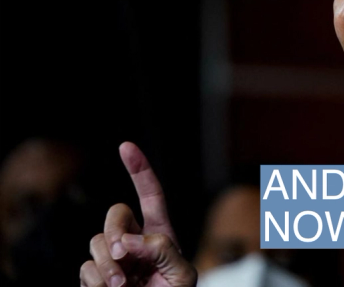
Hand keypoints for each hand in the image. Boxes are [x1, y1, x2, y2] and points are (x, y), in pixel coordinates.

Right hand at [80, 142, 196, 286]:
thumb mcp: (182, 274)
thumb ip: (163, 250)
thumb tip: (129, 240)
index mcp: (160, 233)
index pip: (150, 195)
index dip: (139, 169)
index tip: (126, 146)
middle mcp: (134, 241)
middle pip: (116, 214)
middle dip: (116, 230)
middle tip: (123, 256)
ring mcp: (113, 259)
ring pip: (96, 241)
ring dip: (106, 263)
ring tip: (121, 285)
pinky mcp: (96, 277)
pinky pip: (85, 268)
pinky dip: (96, 279)